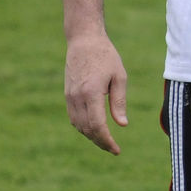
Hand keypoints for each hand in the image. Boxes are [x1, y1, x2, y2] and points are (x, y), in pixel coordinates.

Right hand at [65, 33, 127, 154]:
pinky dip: (83, 127)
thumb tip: (122, 125)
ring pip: (78, 125)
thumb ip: (119, 101)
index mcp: (91, 93)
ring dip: (91, 136)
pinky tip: (94, 128)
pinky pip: (73, 117)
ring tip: (105, 140)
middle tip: (113, 148)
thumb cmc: (106, 55)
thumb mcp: (119, 76)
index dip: (107, 141)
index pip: (97, 126)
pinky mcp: (67, 94)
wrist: (83, 40)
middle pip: (87, 129)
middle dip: (100, 142)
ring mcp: (70, 96)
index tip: (116, 150)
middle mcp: (77, 97)